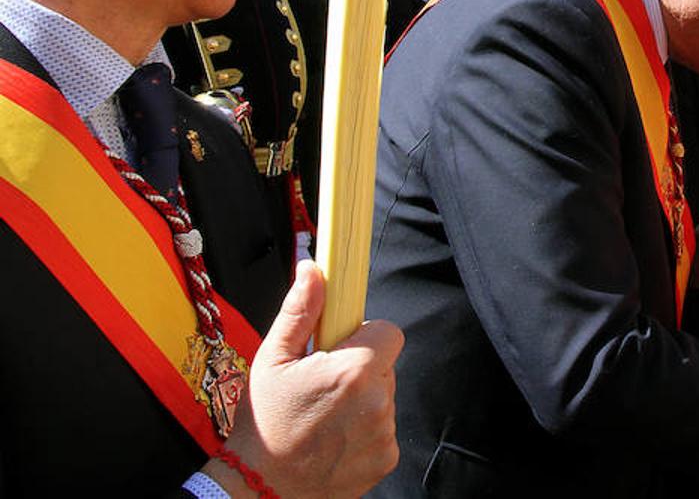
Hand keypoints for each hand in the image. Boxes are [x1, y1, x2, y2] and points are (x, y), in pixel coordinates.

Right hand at [208, 260, 403, 498]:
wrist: (259, 489)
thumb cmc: (262, 424)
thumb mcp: (272, 360)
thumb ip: (300, 311)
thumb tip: (314, 270)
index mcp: (354, 372)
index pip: (389, 332)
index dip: (366, 336)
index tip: (340, 349)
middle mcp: (377, 403)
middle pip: (385, 366)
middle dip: (361, 370)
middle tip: (323, 387)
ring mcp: (383, 435)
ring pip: (384, 398)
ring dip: (362, 401)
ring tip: (323, 417)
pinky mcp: (385, 459)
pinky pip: (384, 430)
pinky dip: (364, 431)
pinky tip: (333, 440)